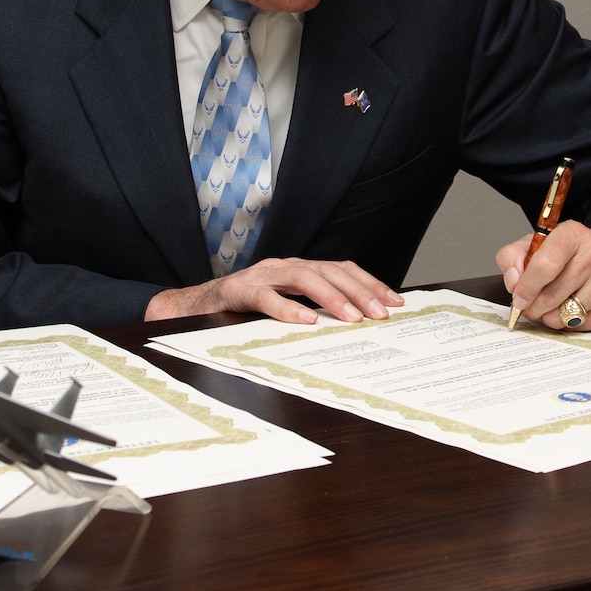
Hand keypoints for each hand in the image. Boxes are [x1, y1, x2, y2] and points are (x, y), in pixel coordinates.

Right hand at [145, 257, 403, 325]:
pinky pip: (266, 298)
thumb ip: (313, 308)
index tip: (395, 302)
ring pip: (303, 278)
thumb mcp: (285, 305)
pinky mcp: (239, 291)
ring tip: (351, 317)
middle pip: (329, 271)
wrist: (195, 306)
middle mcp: (284, 267)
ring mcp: (261, 276)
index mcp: (298, 269)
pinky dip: (287, 309)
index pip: (341, 269)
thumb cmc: (245, 310)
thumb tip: (357, 323)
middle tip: (381, 314)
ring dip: (331, 298)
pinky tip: (306, 321)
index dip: (369, 283)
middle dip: (359, 292)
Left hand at [496, 223, 590, 331]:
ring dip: (550, 317)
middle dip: (533, 307)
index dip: (526, 287)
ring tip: (553, 305)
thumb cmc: (573, 253)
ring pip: (563, 316)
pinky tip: (572, 309)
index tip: (518, 298)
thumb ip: (513, 257)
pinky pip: (579, 327)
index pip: (544, 265)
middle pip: (550, 296)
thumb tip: (513, 283)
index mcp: (573, 234)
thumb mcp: (539, 244)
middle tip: (531, 306)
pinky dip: (569, 323)